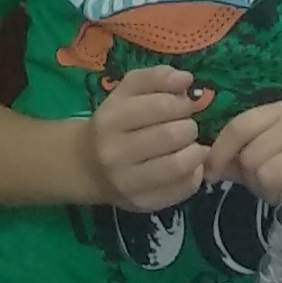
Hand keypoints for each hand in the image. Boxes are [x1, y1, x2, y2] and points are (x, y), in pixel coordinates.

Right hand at [90, 67, 205, 210]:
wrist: (86, 166)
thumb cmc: (113, 123)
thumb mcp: (125, 92)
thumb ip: (155, 78)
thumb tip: (186, 79)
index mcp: (110, 120)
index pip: (162, 106)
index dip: (181, 103)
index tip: (182, 106)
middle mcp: (115, 153)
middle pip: (172, 135)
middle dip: (189, 127)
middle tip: (186, 127)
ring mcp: (127, 183)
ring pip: (178, 165)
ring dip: (196, 152)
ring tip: (192, 146)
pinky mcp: (142, 204)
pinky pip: (182, 190)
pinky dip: (195, 175)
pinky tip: (189, 166)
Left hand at [208, 100, 281, 200]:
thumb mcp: (258, 153)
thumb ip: (230, 156)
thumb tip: (203, 166)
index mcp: (280, 111)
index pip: (239, 127)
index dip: (219, 153)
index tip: (211, 174)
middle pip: (251, 155)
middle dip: (251, 175)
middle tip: (264, 180)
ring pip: (268, 174)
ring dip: (269, 189)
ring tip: (280, 186)